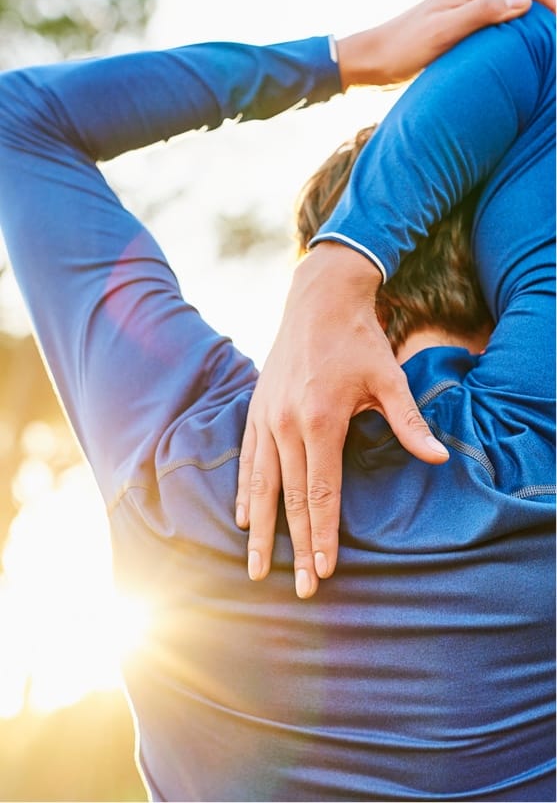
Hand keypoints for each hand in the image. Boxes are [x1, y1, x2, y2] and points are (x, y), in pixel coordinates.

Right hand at [236, 245, 448, 598]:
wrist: (317, 301)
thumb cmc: (358, 341)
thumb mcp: (388, 379)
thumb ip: (409, 423)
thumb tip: (438, 458)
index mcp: (320, 420)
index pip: (321, 492)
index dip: (323, 535)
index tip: (323, 572)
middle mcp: (286, 425)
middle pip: (290, 498)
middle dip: (293, 547)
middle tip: (298, 590)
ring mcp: (265, 418)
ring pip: (261, 486)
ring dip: (260, 530)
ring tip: (255, 567)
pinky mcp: (255, 410)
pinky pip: (246, 460)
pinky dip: (244, 492)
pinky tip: (242, 517)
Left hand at [336, 0, 555, 88]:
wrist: (372, 59)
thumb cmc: (404, 49)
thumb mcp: (444, 33)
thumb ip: (482, 13)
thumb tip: (523, 0)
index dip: (551, 1)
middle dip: (546, 9)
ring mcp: (464, 8)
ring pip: (510, 7)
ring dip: (531, 21)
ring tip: (547, 46)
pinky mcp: (458, 25)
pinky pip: (495, 22)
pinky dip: (512, 32)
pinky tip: (517, 52)